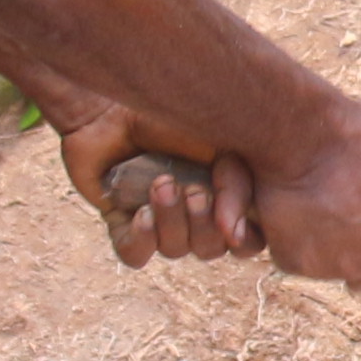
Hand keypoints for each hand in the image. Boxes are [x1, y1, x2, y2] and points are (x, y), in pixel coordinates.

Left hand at [59, 104, 261, 265]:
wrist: (111, 105)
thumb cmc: (170, 117)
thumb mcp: (219, 144)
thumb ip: (238, 186)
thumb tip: (233, 234)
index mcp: (224, 197)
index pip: (249, 241)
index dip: (245, 238)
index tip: (234, 216)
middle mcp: (192, 216)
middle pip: (211, 249)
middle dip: (203, 225)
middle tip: (193, 192)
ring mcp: (157, 222)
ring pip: (174, 250)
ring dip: (170, 220)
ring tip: (159, 184)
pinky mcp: (122, 225)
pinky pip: (136, 256)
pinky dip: (141, 238)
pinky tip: (140, 212)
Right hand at [238, 99, 360, 297]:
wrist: (297, 136)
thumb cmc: (352, 139)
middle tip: (346, 218)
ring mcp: (334, 267)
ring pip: (332, 268)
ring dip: (327, 248)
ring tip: (316, 207)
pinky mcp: (295, 263)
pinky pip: (297, 259)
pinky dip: (294, 242)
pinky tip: (292, 211)